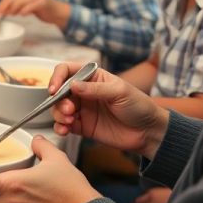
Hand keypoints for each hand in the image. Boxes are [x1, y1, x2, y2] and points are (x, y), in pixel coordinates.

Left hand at [0, 0, 69, 26]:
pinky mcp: (42, 1)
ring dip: (14, 10)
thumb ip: (14, 4)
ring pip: (19, 2)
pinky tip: (24, 15)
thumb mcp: (24, 4)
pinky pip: (29, 7)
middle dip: (6, 7)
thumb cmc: (39, 8)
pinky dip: (24, 12)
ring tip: (16, 14)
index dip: (2, 3)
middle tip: (3, 15)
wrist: (55, 11)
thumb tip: (0, 9)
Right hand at [50, 62, 169, 159]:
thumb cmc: (138, 106)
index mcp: (93, 77)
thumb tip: (72, 85)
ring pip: (59, 109)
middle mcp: (84, 92)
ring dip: (58, 114)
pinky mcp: (82, 126)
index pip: (67, 71)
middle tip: (69, 110)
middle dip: (59, 101)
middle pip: (60, 92)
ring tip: (69, 121)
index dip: (57, 78)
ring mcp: (82, 109)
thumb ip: (95, 89)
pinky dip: (60, 127)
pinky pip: (64, 125)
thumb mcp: (119, 92)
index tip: (54, 90)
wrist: (148, 132)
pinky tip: (64, 130)